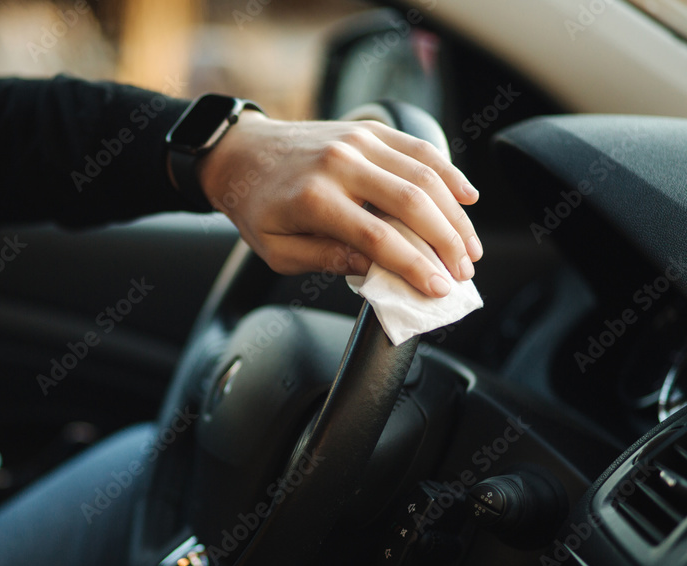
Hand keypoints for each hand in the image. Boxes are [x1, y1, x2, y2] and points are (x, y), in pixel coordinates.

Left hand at [197, 111, 481, 297]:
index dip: (415, 266)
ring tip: (469, 247)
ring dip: (455, 214)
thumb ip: (325, 259)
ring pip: (425, 175)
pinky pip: (419, 149)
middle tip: (463, 272)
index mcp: (314, 199)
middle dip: (446, 243)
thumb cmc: (257, 207)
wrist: (241, 153)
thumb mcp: (276, 250)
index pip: (379, 238)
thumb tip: (375, 269)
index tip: (438, 289)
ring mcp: (358, 142)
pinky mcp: (368, 130)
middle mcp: (340, 164)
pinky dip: (448, 173)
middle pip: (413, 204)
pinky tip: (467, 198)